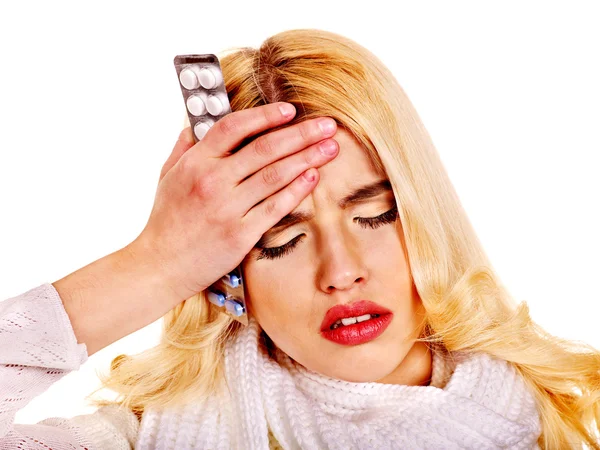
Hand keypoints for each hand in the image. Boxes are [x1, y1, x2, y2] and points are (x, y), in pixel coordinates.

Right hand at [130, 102, 338, 302]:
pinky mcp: (240, 235)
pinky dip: (296, 190)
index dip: (265, 115)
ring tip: (330, 147)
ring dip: (307, 158)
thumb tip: (199, 122)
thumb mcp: (167, 175)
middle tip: (328, 125)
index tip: (290, 110)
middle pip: (264, 149)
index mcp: (196, 162)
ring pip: (275, 176)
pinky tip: (313, 177)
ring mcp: (228, 209)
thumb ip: (185, 146)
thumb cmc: (166, 219)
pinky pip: (275, 208)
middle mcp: (213, 181)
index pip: (234, 127)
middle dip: (301, 134)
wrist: (160, 265)